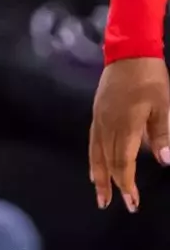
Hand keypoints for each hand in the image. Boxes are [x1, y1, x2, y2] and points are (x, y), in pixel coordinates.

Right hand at [90, 58, 169, 211]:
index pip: (123, 161)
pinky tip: (94, 163)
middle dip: (112, 184)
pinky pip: (92, 138)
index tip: (132, 202)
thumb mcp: (163, 105)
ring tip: (99, 193)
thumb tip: (165, 162)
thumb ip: (162, 134)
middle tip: (114, 205)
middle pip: (108, 159)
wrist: (129, 51)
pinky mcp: (97, 109)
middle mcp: (108, 123)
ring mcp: (100, 116)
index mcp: (125, 124)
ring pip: (96, 151)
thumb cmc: (150, 79)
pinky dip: (93, 155)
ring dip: (98, 173)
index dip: (127, 183)